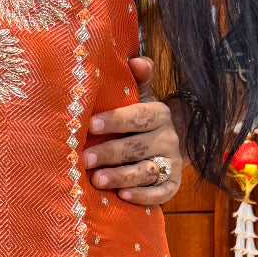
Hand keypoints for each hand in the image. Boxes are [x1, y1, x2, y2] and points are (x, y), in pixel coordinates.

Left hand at [83, 56, 184, 205]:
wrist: (166, 147)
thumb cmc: (139, 122)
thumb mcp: (140, 99)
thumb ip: (137, 81)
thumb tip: (136, 60)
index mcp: (159, 114)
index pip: (138, 116)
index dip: (115, 120)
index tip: (91, 124)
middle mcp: (168, 138)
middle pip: (138, 146)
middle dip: (110, 153)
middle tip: (85, 159)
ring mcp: (171, 163)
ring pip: (146, 171)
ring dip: (121, 176)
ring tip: (97, 181)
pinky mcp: (172, 186)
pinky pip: (161, 193)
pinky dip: (144, 196)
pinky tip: (124, 196)